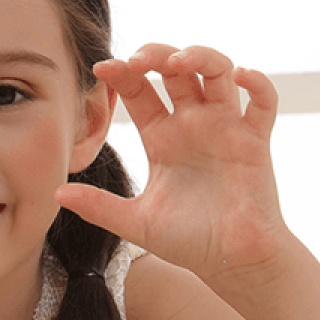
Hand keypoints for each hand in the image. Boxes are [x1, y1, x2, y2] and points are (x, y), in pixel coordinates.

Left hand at [56, 45, 288, 280]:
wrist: (231, 263)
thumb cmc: (188, 241)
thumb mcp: (135, 223)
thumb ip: (99, 207)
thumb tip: (56, 194)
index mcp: (161, 136)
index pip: (139, 90)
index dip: (122, 74)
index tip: (102, 69)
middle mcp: (192, 124)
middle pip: (176, 69)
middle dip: (156, 55)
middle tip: (137, 61)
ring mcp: (225, 128)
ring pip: (218, 72)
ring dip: (200, 56)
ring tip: (178, 61)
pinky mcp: (255, 141)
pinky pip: (263, 102)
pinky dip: (257, 84)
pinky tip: (241, 76)